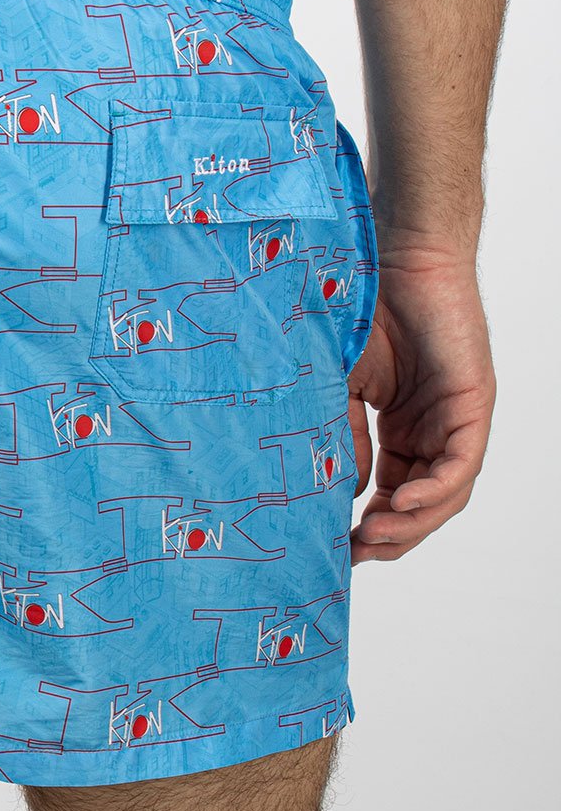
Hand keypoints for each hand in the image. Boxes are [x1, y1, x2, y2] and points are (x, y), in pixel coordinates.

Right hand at [347, 243, 494, 563]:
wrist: (393, 256)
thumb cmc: (363, 310)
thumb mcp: (342, 388)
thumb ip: (348, 439)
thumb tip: (347, 495)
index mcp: (403, 429)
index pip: (392, 493)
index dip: (369, 525)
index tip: (338, 547)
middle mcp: (434, 430)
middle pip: (421, 505)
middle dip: (391, 536)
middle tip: (355, 554)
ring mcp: (456, 419)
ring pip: (445, 493)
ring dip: (412, 524)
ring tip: (374, 537)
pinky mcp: (474, 405)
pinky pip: (462, 465)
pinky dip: (436, 491)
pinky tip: (404, 504)